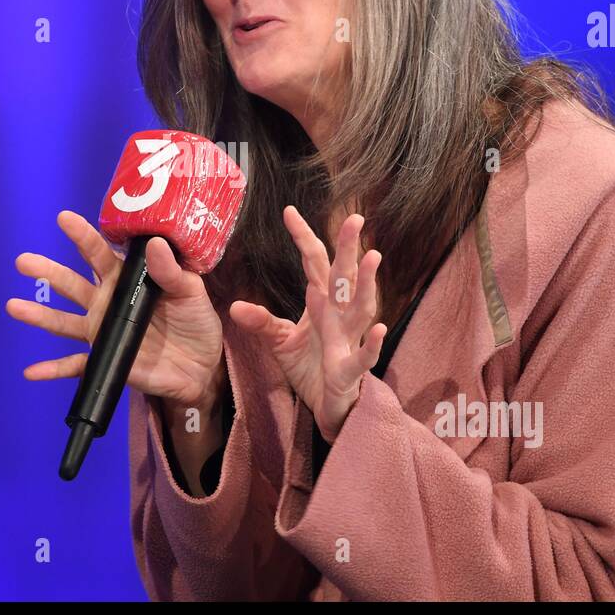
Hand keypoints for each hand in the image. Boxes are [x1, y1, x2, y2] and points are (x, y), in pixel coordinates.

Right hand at [6, 211, 227, 412]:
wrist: (202, 366)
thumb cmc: (194, 320)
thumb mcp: (190, 292)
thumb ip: (171, 272)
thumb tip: (155, 244)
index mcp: (125, 280)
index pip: (100, 254)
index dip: (82, 236)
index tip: (64, 219)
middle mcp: (106, 303)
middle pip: (71, 284)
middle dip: (47, 272)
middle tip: (23, 261)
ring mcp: (102, 332)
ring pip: (64, 323)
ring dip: (39, 315)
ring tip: (14, 306)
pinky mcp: (106, 361)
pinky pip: (75, 367)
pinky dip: (53, 370)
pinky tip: (31, 371)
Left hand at [228, 206, 386, 442]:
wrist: (328, 403)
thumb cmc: (310, 366)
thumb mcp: (280, 341)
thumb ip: (261, 322)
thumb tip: (235, 306)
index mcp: (321, 302)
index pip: (314, 262)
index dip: (303, 237)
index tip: (289, 211)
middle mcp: (339, 315)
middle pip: (343, 277)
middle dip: (348, 248)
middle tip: (354, 218)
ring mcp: (349, 340)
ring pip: (361, 308)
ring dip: (368, 284)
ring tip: (372, 257)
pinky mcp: (351, 369)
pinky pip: (363, 356)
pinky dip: (372, 344)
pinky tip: (380, 329)